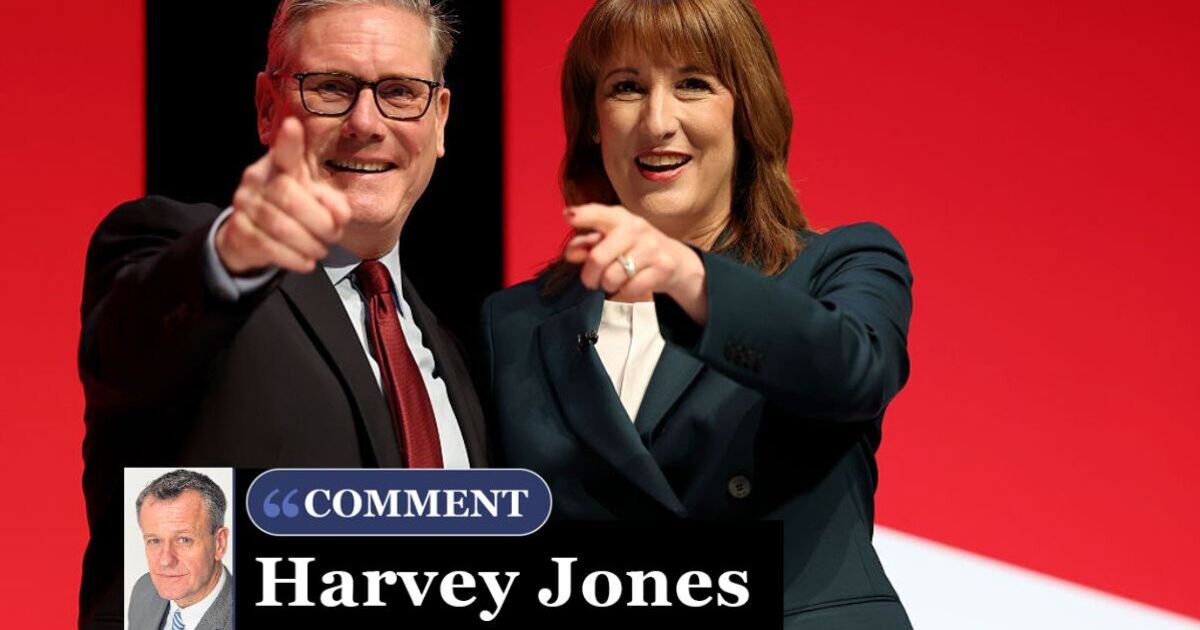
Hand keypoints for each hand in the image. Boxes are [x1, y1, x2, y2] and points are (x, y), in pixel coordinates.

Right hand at [216, 117, 350, 273]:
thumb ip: (332, 203)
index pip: (284, 152)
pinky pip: (269, 246)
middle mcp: (257, 179)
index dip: (289, 141)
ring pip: (280, 226)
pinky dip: (294, 257)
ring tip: (321, 249)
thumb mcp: (315, 201)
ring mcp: (244, 204)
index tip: (293, 126)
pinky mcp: (239, 230)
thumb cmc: (291, 211)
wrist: (251, 237)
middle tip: (333, 235)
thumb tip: (339, 215)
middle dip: (319, 221)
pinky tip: (307, 261)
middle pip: (288, 197)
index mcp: (278, 166)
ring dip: (309, 243)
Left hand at [564, 203, 707, 323]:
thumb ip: (587, 244)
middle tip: (590, 280)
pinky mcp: (663, 267)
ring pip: (612, 277)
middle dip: (589, 275)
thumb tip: (571, 254)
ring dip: (607, 284)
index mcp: (619, 218)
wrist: (675, 259)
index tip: (567, 216)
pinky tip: (632, 282)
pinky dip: (626, 290)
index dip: (583, 216)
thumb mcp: (610, 240)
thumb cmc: (633, 247)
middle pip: (598, 257)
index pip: (599, 214)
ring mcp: (651, 247)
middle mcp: (636, 228)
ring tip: (613, 281)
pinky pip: (630, 288)